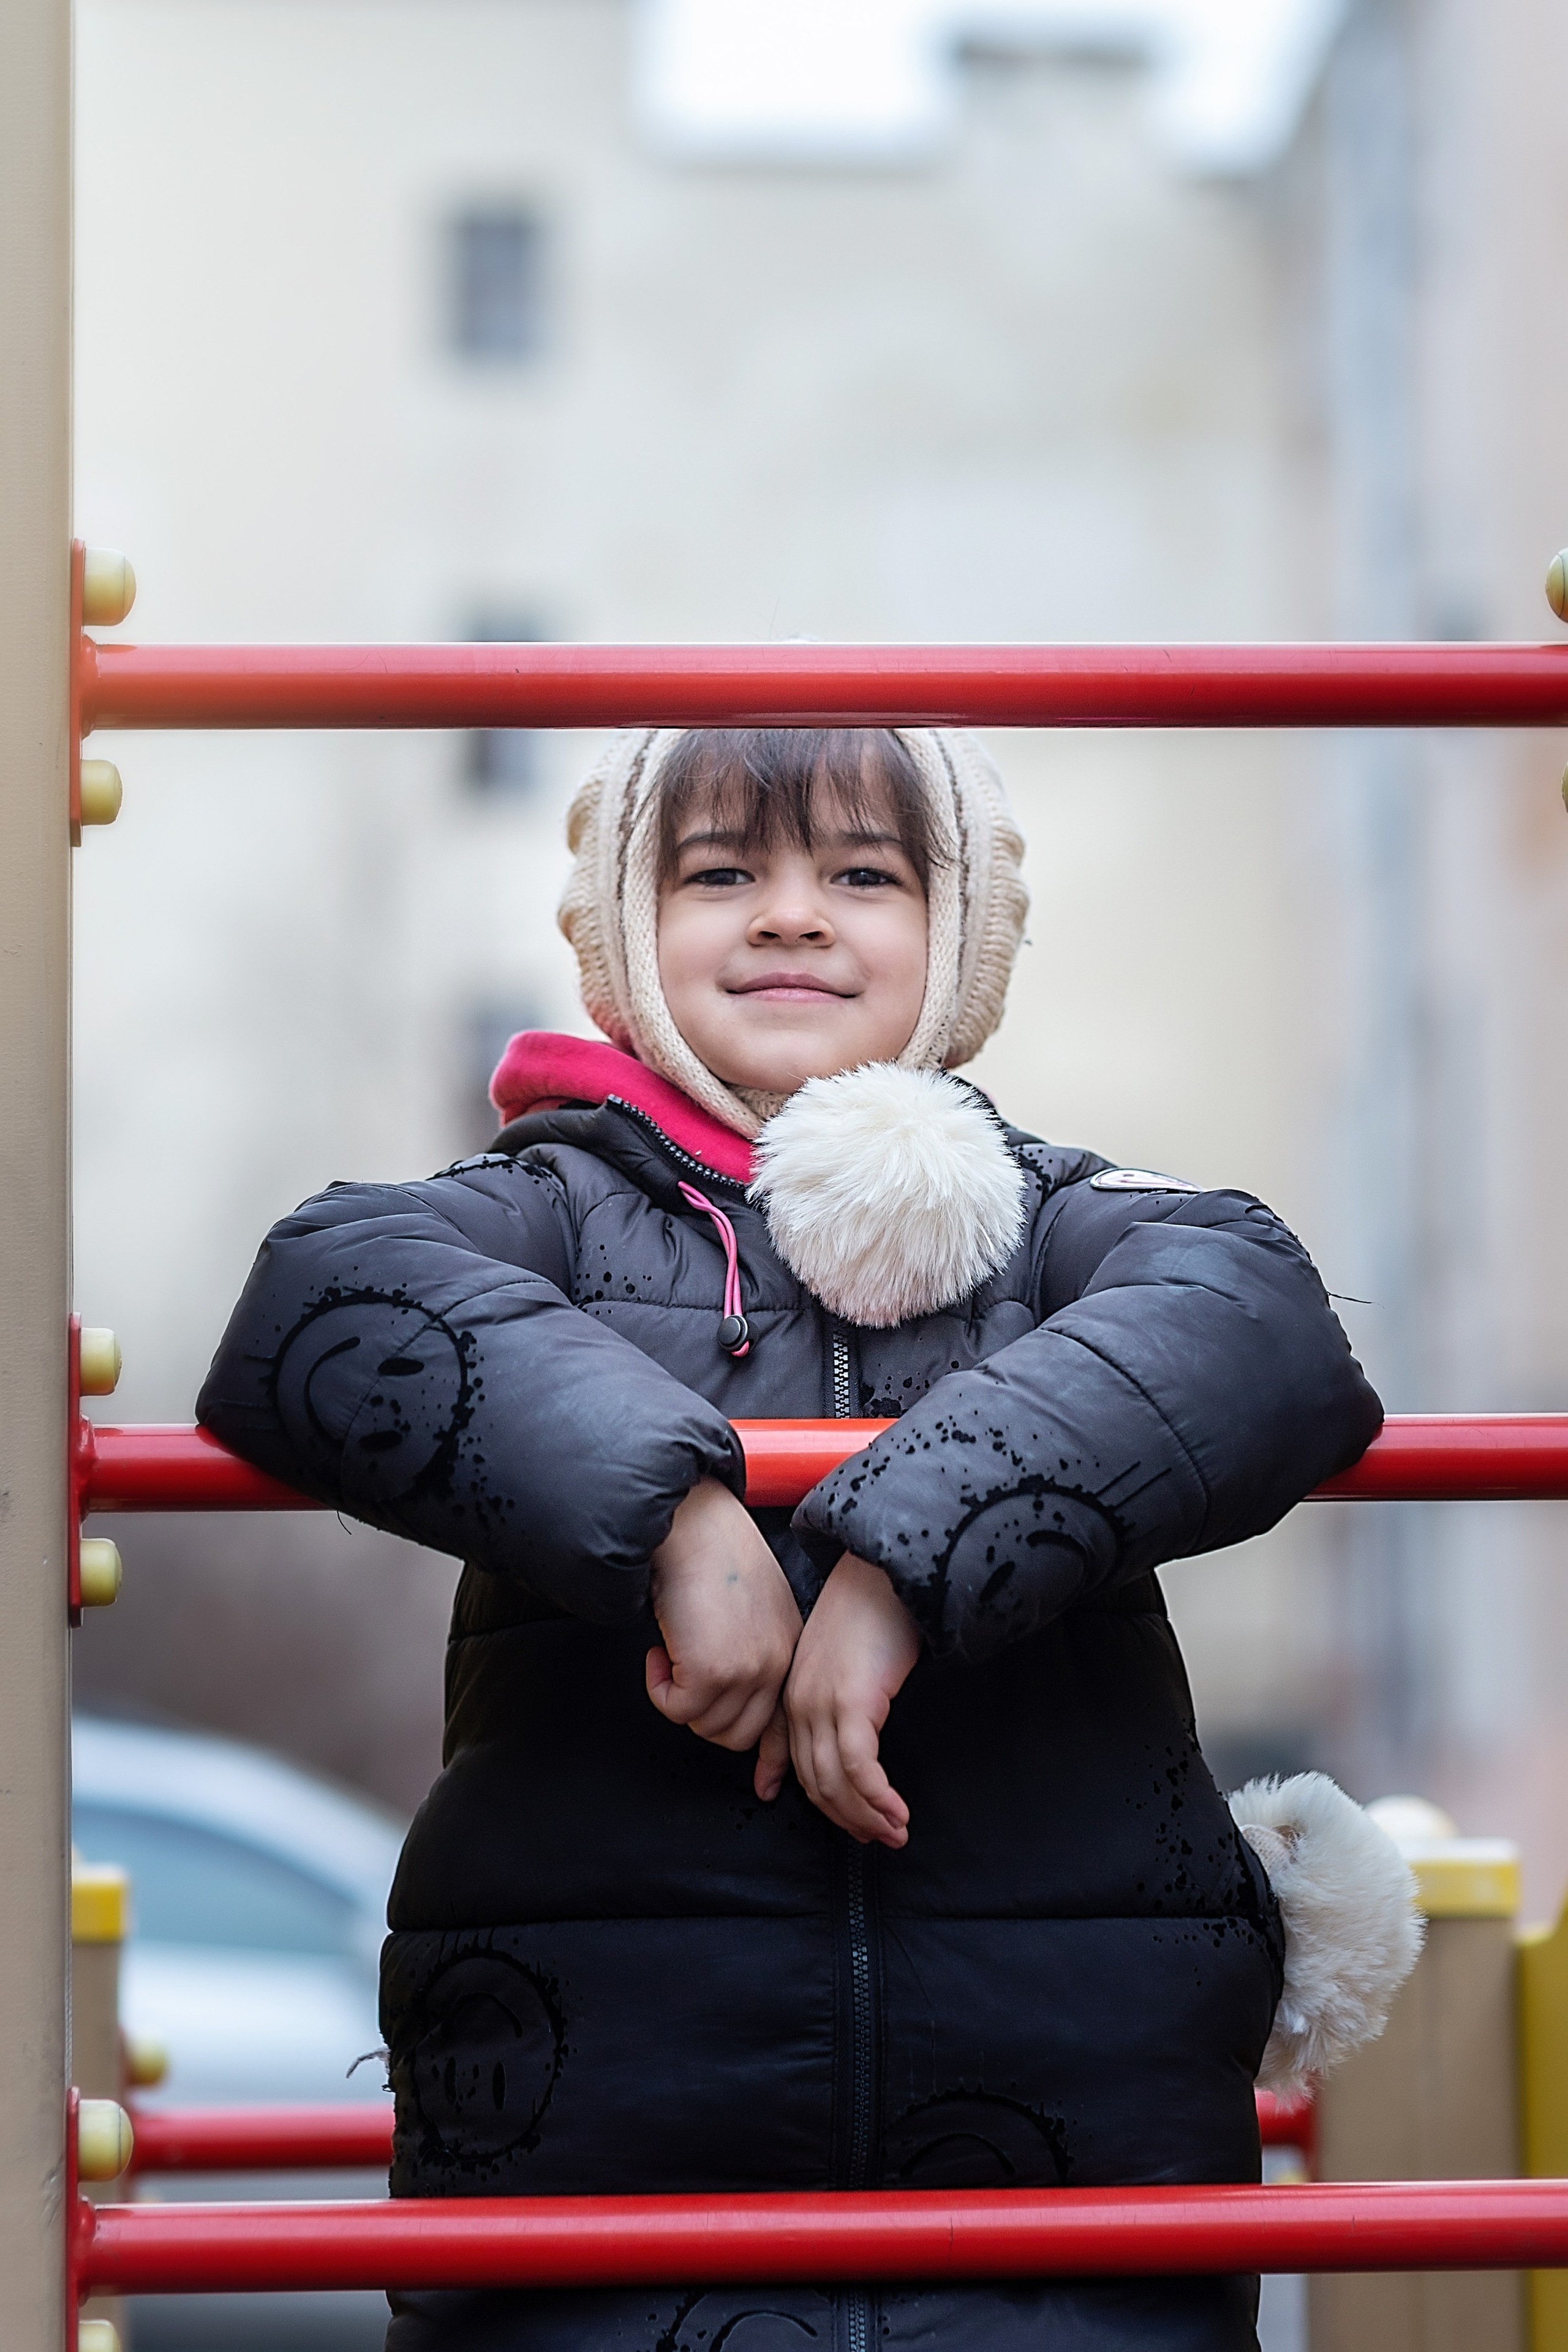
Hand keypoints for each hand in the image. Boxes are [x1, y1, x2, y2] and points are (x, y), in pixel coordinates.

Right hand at [647, 1478, 802, 1800]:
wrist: (689, 1526)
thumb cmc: (710, 1554)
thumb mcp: (749, 1608)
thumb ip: (751, 1650)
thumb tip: (727, 1689)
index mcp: (789, 1648)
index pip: (786, 1720)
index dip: (772, 1758)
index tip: (766, 1785)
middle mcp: (777, 1664)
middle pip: (738, 1734)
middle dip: (702, 1714)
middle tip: (682, 1675)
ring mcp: (748, 1671)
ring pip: (706, 1727)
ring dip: (679, 1696)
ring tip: (673, 1649)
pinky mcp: (713, 1672)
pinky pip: (677, 1711)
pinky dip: (659, 1686)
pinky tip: (661, 1649)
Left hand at [784, 1554, 921, 1847]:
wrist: (883, 1573)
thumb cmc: (872, 1610)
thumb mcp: (844, 1657)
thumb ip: (839, 1693)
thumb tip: (858, 1723)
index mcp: (796, 1692)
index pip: (800, 1761)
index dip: (822, 1800)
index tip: (845, 1826)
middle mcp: (802, 1703)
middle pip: (817, 1781)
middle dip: (849, 1818)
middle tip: (879, 1839)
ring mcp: (822, 1704)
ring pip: (836, 1782)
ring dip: (867, 1816)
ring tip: (894, 1834)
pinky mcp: (852, 1703)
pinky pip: (860, 1768)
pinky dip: (878, 1797)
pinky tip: (897, 1812)